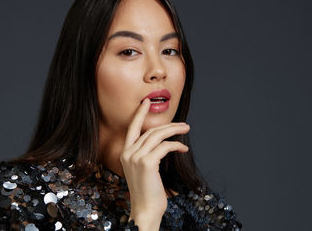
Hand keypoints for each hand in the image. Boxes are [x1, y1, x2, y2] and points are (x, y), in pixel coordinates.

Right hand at [120, 98, 189, 229]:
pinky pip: (165, 146)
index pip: (132, 128)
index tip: (146, 102)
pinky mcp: (147, 162)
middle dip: (168, 125)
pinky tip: (183, 149)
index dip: (139, 114)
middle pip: (150, 131)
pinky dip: (176, 146)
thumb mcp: (142, 169)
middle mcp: (128, 153)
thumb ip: (146, 154)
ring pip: (158, 135)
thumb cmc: (147, 191)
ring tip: (186, 130)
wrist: (145, 209)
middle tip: (183, 125)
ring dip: (174, 131)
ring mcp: (136, 157)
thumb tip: (162, 142)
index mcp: (125, 153)